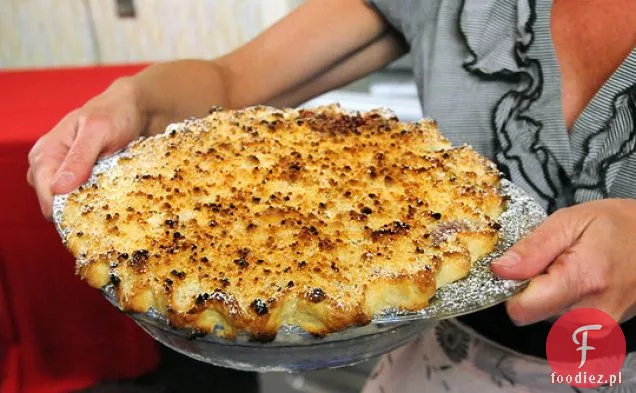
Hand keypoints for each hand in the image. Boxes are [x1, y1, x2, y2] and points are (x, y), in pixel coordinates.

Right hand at [27, 78, 146, 218]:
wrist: (137, 109)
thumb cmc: (115, 114)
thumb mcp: (97, 131)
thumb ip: (79, 158)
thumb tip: (58, 189)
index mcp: (46, 152)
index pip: (45, 191)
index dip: (62, 207)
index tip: (87, 217)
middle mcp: (53, 166)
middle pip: (54, 202)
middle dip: (75, 210)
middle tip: (104, 210)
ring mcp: (69, 174)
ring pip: (70, 203)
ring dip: (89, 208)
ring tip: (110, 205)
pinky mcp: (86, 180)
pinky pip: (86, 200)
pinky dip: (98, 203)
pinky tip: (113, 201)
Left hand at [492, 199, 635, 324]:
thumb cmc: (615, 225)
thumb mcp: (569, 221)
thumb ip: (532, 248)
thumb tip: (499, 270)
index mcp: (582, 281)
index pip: (523, 309)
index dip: (511, 288)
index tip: (518, 269)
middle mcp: (593, 314)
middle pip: (533, 314)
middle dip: (532, 289)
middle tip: (551, 262)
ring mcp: (601, 327)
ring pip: (547, 318)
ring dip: (548, 295)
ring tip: (568, 269)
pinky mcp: (603, 331)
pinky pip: (566, 321)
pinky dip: (564, 302)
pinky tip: (579, 282)